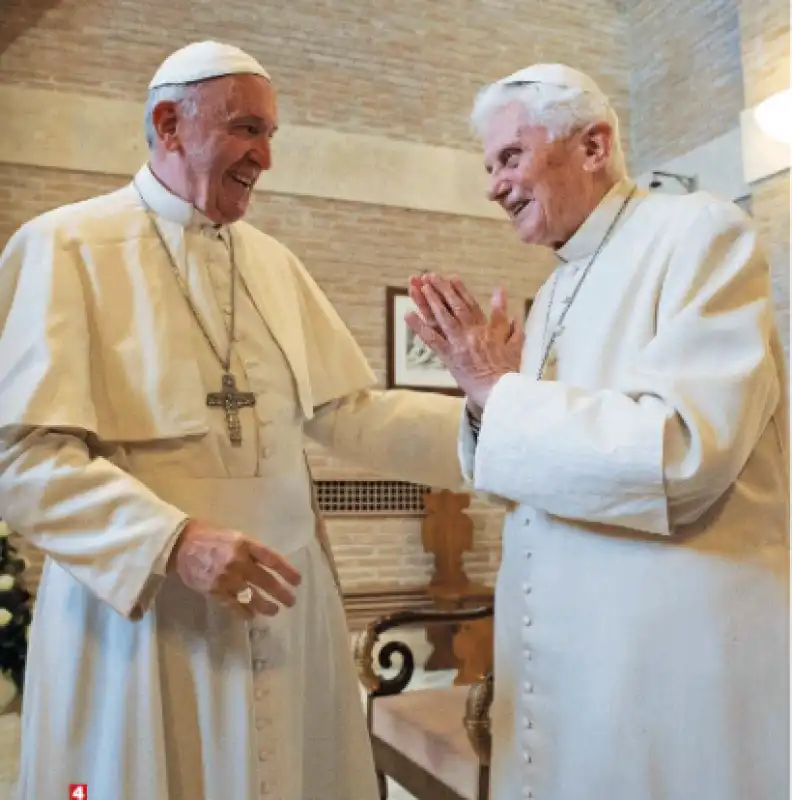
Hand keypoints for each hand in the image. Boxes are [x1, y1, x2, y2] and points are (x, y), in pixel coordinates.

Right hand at [168, 519, 301, 618]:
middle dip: (281, 593)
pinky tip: (251, 616)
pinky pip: (233, 605)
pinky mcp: (214, 591)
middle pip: (265, 580)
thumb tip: (269, 565)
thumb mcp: (235, 536)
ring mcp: (226, 577)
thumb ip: (251, 550)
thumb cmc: (211, 537)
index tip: (297, 581)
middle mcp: (238, 561)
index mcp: (245, 544)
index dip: (287, 571)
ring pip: (251, 596)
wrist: (180, 544)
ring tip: (274, 610)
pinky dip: (244, 612)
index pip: (272, 559)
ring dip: (265, 605)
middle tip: (291, 601)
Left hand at [405, 273, 523, 407]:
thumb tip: (502, 293)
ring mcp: (458, 343)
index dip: (460, 290)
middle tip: (429, 275)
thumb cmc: (507, 369)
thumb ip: (505, 316)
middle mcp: (470, 332)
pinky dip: (419, 327)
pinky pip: (432, 340)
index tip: (451, 277)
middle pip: (453, 306)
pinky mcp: (449, 357)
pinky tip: (408, 315)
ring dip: (429, 301)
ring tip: (417, 287)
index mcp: (485, 328)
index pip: (470, 304)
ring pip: (441, 318)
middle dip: (441, 289)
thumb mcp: (513, 339)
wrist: (501, 390)